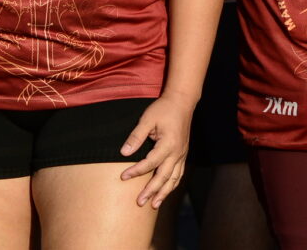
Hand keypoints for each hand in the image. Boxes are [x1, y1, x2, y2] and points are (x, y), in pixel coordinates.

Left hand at [120, 92, 192, 207]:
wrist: (183, 102)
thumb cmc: (163, 109)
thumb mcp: (147, 119)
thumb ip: (136, 137)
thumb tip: (123, 153)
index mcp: (168, 144)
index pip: (150, 163)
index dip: (136, 171)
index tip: (123, 177)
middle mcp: (177, 152)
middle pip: (164, 176)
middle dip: (151, 191)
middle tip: (139, 203)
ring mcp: (182, 154)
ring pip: (174, 178)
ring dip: (164, 192)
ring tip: (154, 205)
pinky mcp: (183, 154)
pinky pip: (179, 173)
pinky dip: (173, 184)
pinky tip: (166, 191)